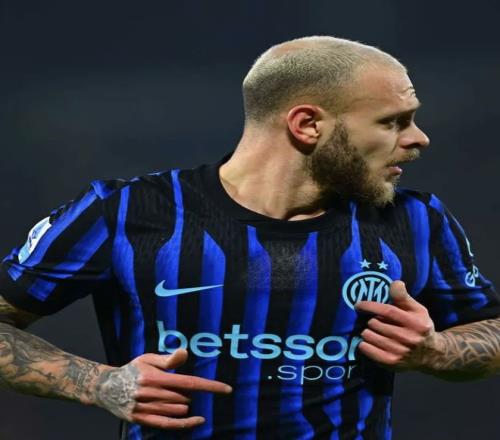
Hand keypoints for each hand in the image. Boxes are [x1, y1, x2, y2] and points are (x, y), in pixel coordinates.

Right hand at [94, 349, 231, 429]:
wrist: (105, 388)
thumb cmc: (132, 370)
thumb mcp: (148, 359)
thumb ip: (169, 359)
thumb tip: (185, 352)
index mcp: (154, 376)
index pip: (189, 382)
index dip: (210, 386)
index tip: (227, 389)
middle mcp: (150, 393)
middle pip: (185, 397)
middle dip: (187, 392)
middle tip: (173, 386)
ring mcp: (145, 408)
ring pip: (179, 409)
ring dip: (183, 403)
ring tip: (169, 395)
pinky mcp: (141, 420)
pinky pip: (169, 424)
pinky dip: (185, 423)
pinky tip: (198, 420)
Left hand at [355, 280, 437, 370]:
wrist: (431, 354)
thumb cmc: (420, 327)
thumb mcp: (417, 310)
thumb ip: (403, 297)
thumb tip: (395, 283)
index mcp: (416, 323)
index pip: (387, 311)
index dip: (370, 306)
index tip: (358, 305)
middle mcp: (408, 339)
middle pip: (375, 323)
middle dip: (371, 320)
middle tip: (375, 322)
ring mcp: (400, 352)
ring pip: (369, 335)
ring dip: (367, 332)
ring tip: (374, 332)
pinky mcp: (391, 363)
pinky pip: (367, 349)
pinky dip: (364, 344)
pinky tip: (370, 341)